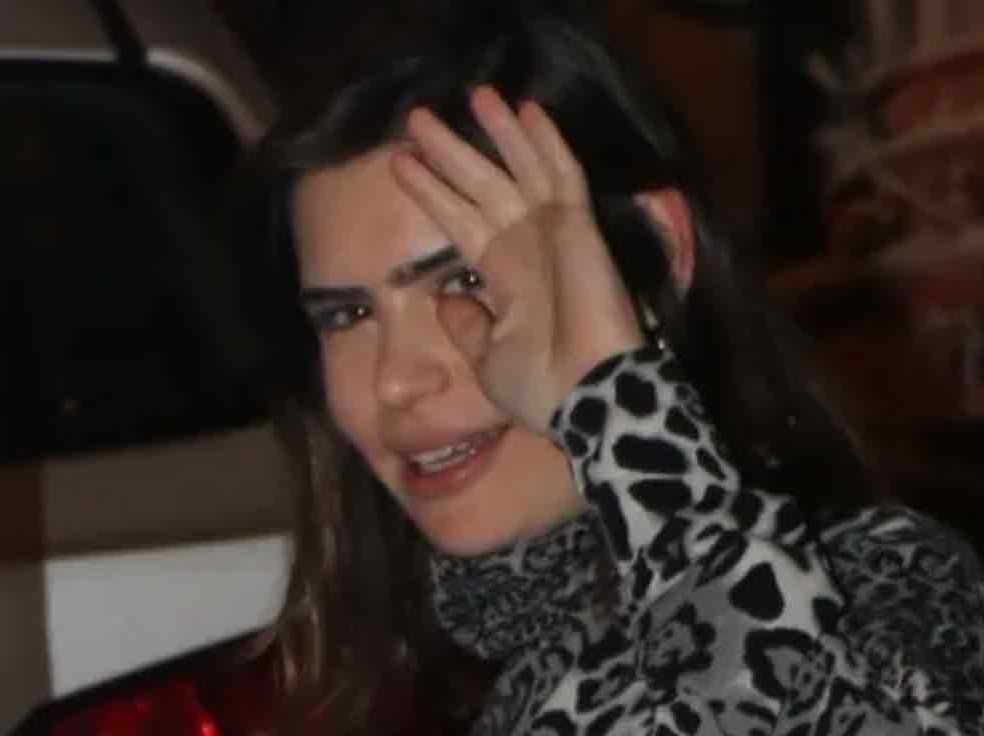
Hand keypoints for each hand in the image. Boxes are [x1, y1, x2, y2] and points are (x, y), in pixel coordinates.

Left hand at [392, 86, 644, 433]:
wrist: (585, 394)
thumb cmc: (537, 386)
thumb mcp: (486, 359)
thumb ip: (467, 325)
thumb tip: (444, 299)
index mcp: (502, 276)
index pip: (459, 220)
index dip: (431, 191)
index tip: (399, 162)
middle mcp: (524, 246)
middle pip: (482, 185)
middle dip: (450, 151)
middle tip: (417, 116)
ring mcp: (553, 232)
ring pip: (523, 168)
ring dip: (499, 131)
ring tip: (474, 92)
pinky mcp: (578, 227)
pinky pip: (563, 175)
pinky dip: (547, 143)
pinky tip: (529, 110)